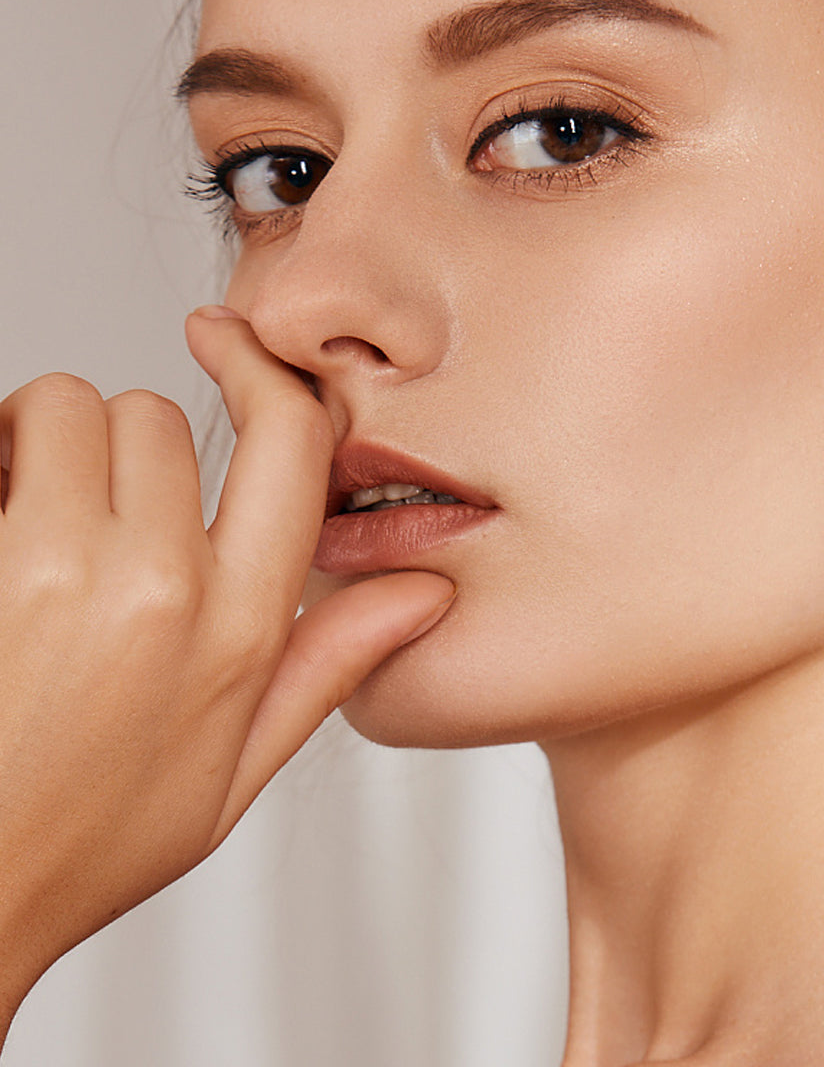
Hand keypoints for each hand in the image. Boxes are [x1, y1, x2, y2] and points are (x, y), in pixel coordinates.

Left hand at [0, 308, 452, 1036]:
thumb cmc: (80, 839)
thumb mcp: (235, 771)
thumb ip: (330, 663)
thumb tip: (422, 594)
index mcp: (238, 627)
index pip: (291, 446)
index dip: (266, 377)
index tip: (232, 345)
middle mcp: (157, 585)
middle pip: (158, 416)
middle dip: (131, 448)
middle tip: (99, 512)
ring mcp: (54, 568)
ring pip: (70, 410)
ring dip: (53, 440)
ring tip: (33, 510)